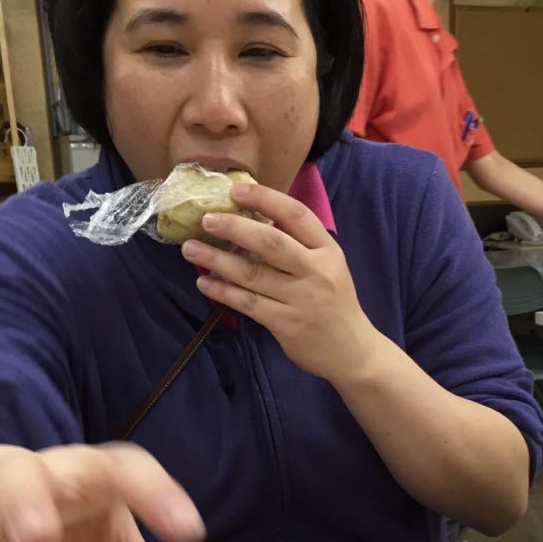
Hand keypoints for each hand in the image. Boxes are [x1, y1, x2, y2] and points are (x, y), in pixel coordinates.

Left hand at [180, 183, 381, 383]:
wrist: (351, 351)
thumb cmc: (334, 302)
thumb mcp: (329, 266)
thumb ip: (299, 245)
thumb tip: (254, 219)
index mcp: (327, 250)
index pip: (297, 215)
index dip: (265, 198)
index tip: (236, 190)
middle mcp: (316, 272)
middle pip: (271, 243)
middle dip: (235, 228)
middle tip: (206, 219)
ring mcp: (301, 299)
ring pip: (253, 274)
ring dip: (217, 260)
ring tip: (191, 249)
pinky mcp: (286, 324)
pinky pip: (249, 303)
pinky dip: (224, 292)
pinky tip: (205, 283)